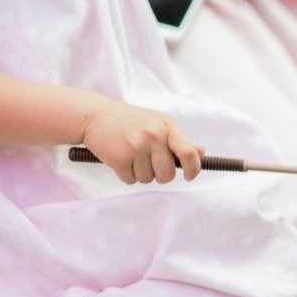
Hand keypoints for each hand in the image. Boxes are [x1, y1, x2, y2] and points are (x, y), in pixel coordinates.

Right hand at [81, 103, 203, 183]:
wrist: (95, 116)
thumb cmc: (130, 122)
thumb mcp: (157, 124)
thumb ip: (179, 140)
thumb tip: (201, 152)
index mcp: (167, 126)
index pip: (189, 152)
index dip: (194, 169)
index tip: (189, 176)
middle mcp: (154, 135)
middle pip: (168, 175)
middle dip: (159, 176)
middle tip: (149, 164)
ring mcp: (137, 146)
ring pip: (148, 179)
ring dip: (139, 174)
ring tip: (130, 156)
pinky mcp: (120, 157)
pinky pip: (130, 180)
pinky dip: (125, 174)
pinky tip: (119, 158)